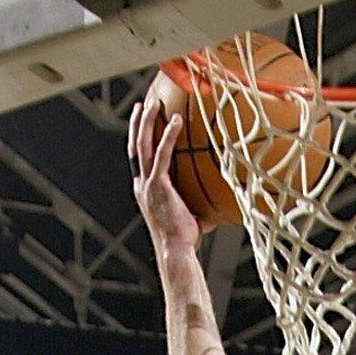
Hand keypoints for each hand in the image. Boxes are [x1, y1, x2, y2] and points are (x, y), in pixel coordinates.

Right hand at [129, 86, 201, 266]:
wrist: (176, 251)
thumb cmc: (184, 240)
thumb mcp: (188, 216)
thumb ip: (196, 202)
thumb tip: (219, 200)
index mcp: (145, 190)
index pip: (139, 159)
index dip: (139, 139)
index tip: (142, 124)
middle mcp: (142, 185)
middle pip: (136, 146)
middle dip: (138, 123)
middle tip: (143, 104)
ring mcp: (148, 184)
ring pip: (144, 144)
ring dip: (148, 121)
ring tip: (154, 103)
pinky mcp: (159, 185)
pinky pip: (163, 154)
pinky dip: (168, 135)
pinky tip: (175, 120)